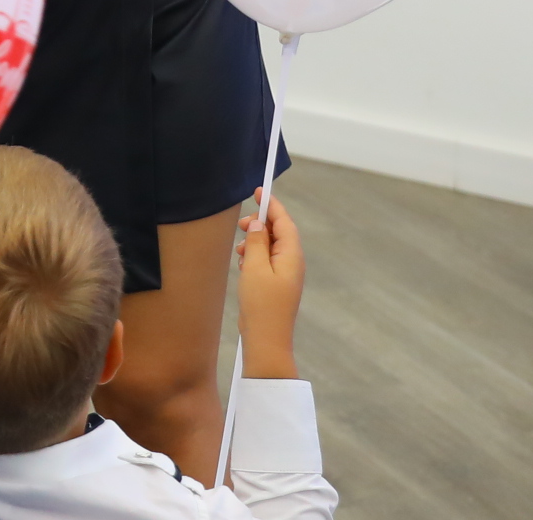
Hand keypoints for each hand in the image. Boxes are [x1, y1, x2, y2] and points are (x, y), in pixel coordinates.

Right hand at [235, 195, 305, 377]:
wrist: (266, 340)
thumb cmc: (262, 305)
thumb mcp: (254, 268)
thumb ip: (257, 243)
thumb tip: (260, 225)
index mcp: (292, 255)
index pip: (284, 222)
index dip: (272, 205)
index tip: (258, 192)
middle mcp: (292, 263)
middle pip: (279, 233)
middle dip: (261, 225)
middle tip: (241, 226)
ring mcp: (285, 275)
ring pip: (271, 247)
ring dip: (255, 242)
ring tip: (239, 249)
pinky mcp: (277, 285)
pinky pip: (267, 261)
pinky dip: (255, 256)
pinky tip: (243, 263)